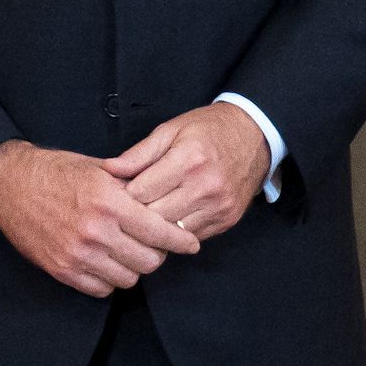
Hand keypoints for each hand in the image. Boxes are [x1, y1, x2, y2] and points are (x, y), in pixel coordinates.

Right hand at [0, 140, 200, 295]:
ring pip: (128, 278)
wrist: (10, 185)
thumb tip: (166, 199)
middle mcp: (96, 231)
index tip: (190, 244)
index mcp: (110, 202)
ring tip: (130, 253)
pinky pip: (101, 289)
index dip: (180, 240)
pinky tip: (108, 263)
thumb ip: (133, 187)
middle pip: (149, 261)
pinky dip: (110, 279)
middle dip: (158, 254)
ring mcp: (77, 254)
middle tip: (155, 245)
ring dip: (134, 268)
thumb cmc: (57, 171)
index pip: (159, 231)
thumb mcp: (99, 170)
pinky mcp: (62, 270)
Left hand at [103, 105, 270, 241]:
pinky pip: (191, 237)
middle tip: (124, 210)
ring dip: (155, 228)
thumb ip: (139, 153)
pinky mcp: (226, 221)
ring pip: (172, 234)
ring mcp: (218, 207)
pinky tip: (170, 218)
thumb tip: (109, 170)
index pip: (141, 193)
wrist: (256, 136)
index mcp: (188, 160)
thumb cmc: (210, 129)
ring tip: (145, 216)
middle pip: (154, 218)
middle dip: (135, 216)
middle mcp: (205, 187)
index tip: (114, 194)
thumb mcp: (171, 130)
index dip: (122, 196)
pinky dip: (176, 231)